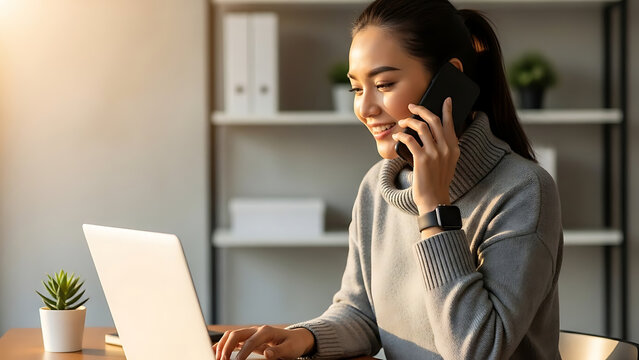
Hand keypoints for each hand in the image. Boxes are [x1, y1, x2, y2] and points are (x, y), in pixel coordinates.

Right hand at [212, 325, 314, 359]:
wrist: (295, 339)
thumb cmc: (292, 344)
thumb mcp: (289, 349)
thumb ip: (278, 351)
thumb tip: (267, 353)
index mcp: (266, 331)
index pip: (250, 341)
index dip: (242, 352)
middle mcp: (256, 330)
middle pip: (236, 334)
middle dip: (227, 347)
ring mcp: (251, 333)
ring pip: (231, 336)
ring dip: (223, 346)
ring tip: (218, 358)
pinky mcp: (248, 339)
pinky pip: (232, 340)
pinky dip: (223, 345)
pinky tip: (215, 352)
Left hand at [392, 97, 459, 215]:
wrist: (434, 199)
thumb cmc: (438, 181)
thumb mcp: (448, 163)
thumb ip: (445, 148)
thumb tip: (434, 133)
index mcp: (454, 148)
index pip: (450, 124)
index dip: (447, 110)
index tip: (446, 100)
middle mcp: (446, 148)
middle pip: (434, 121)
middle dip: (421, 110)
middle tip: (412, 106)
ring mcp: (435, 153)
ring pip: (421, 127)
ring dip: (409, 121)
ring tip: (402, 122)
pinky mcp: (422, 159)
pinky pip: (410, 140)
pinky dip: (401, 135)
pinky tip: (397, 135)